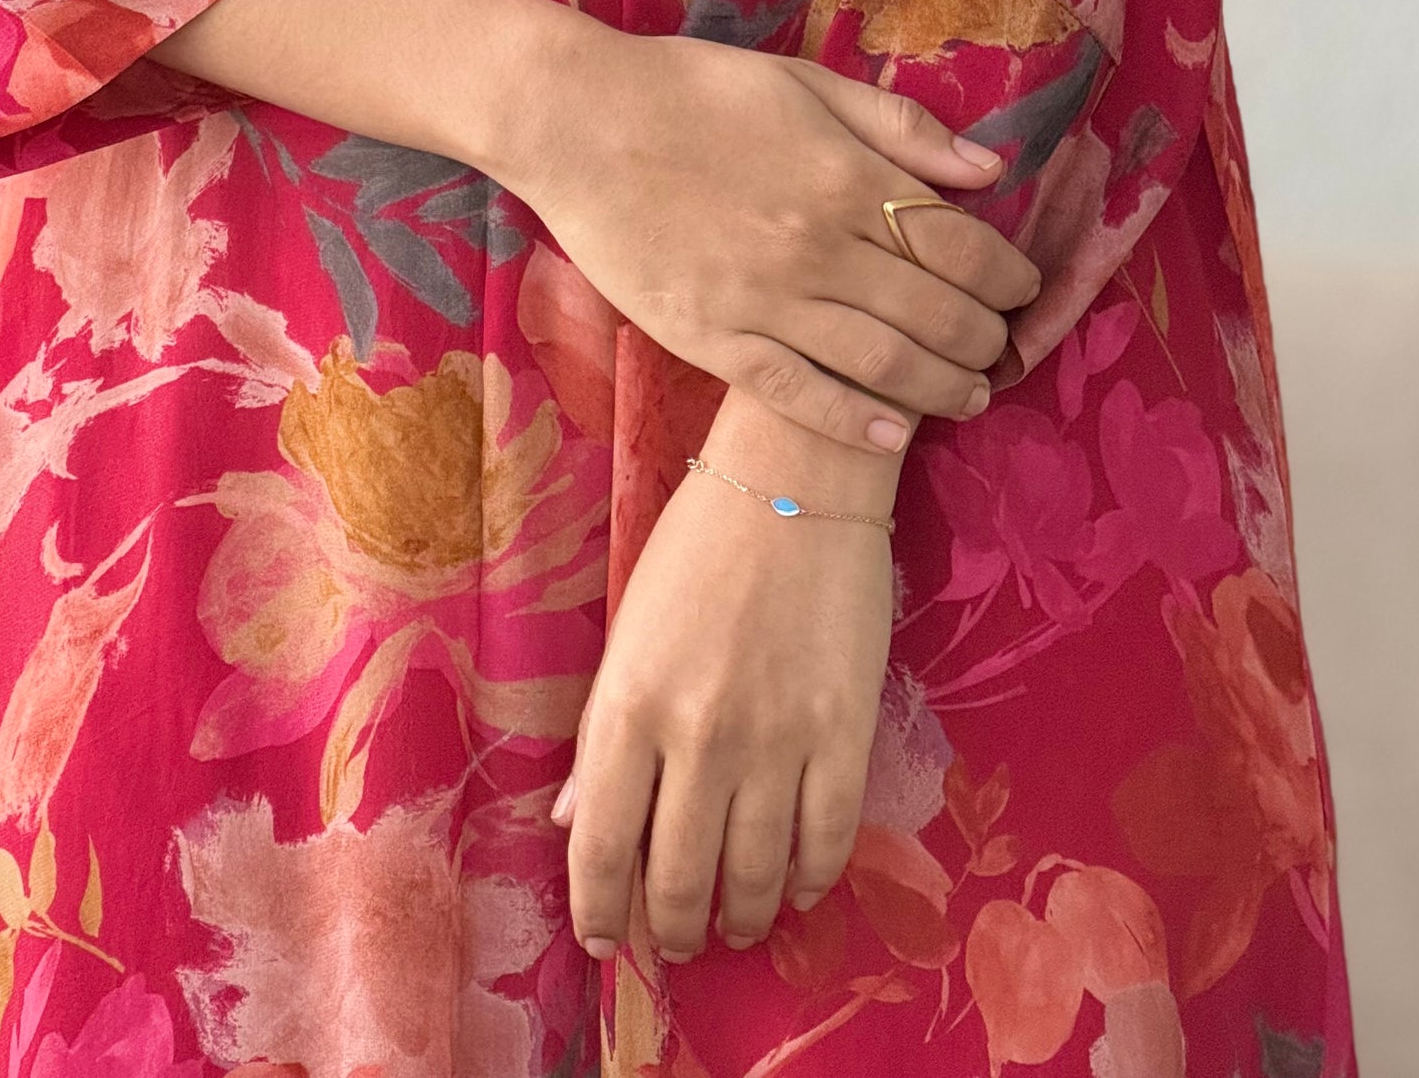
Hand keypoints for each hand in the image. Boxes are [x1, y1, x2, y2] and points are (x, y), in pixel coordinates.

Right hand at [503, 22, 1039, 452]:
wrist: (576, 122)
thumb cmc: (691, 90)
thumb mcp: (804, 82)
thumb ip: (899, 127)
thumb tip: (990, 166)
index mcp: (845, 176)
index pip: (962, 244)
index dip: (1008, 276)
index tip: (1024, 288)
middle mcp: (818, 246)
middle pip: (935, 312)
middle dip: (986, 338)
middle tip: (1003, 347)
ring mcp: (765, 300)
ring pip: (882, 362)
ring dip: (942, 388)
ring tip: (971, 396)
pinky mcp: (712, 338)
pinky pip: (798, 393)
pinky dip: (853, 420)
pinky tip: (890, 436)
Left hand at [555, 388, 897, 960]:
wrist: (796, 480)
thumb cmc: (698, 547)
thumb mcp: (628, 634)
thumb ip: (603, 735)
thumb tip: (574, 824)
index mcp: (628, 705)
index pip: (602, 847)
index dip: (600, 910)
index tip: (604, 939)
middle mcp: (696, 735)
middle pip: (679, 879)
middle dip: (673, 928)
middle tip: (677, 938)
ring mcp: (775, 739)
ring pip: (756, 877)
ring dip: (743, 916)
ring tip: (738, 922)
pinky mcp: (844, 733)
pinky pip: (827, 842)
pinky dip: (812, 881)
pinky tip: (799, 887)